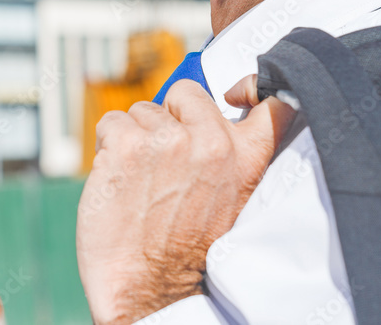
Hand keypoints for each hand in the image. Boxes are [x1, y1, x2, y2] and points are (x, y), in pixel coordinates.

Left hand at [76, 76, 295, 324]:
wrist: (149, 293)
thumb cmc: (185, 253)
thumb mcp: (231, 203)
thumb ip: (228, 157)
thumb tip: (213, 115)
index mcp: (246, 158)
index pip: (271, 101)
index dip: (250, 87)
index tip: (238, 93)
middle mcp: (211, 142)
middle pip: (185, 93)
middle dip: (171, 118)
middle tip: (167, 163)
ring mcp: (167, 141)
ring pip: (142, 111)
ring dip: (136, 138)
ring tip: (142, 182)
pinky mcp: (125, 146)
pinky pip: (111, 123)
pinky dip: (108, 146)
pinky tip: (118, 179)